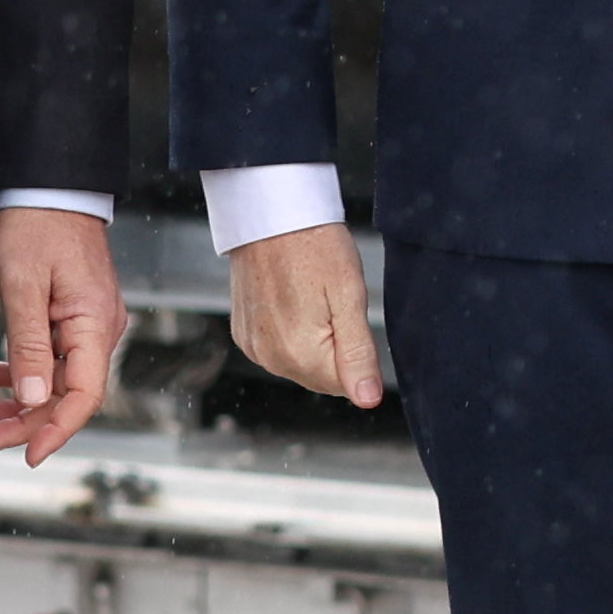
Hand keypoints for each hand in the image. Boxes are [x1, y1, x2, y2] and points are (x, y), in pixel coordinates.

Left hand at [0, 202, 124, 464]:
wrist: (50, 187)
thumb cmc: (39, 226)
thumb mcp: (24, 285)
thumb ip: (28, 344)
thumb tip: (32, 397)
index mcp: (94, 325)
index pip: (84, 395)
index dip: (57, 429)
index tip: (28, 453)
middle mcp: (98, 329)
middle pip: (66, 394)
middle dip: (26, 421)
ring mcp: (85, 323)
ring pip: (54, 379)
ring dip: (19, 401)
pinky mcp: (70, 316)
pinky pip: (48, 357)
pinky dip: (19, 372)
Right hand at [229, 223, 386, 410]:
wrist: (269, 214)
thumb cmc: (314, 244)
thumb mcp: (349, 295)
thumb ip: (358, 353)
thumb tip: (368, 399)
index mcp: (299, 353)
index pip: (345, 384)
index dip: (357, 352)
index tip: (347, 313)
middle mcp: (270, 358)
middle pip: (322, 377)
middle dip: (336, 348)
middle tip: (331, 301)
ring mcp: (253, 346)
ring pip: (301, 364)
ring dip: (314, 340)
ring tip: (311, 296)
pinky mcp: (244, 334)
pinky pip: (279, 349)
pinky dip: (292, 332)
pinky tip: (293, 299)